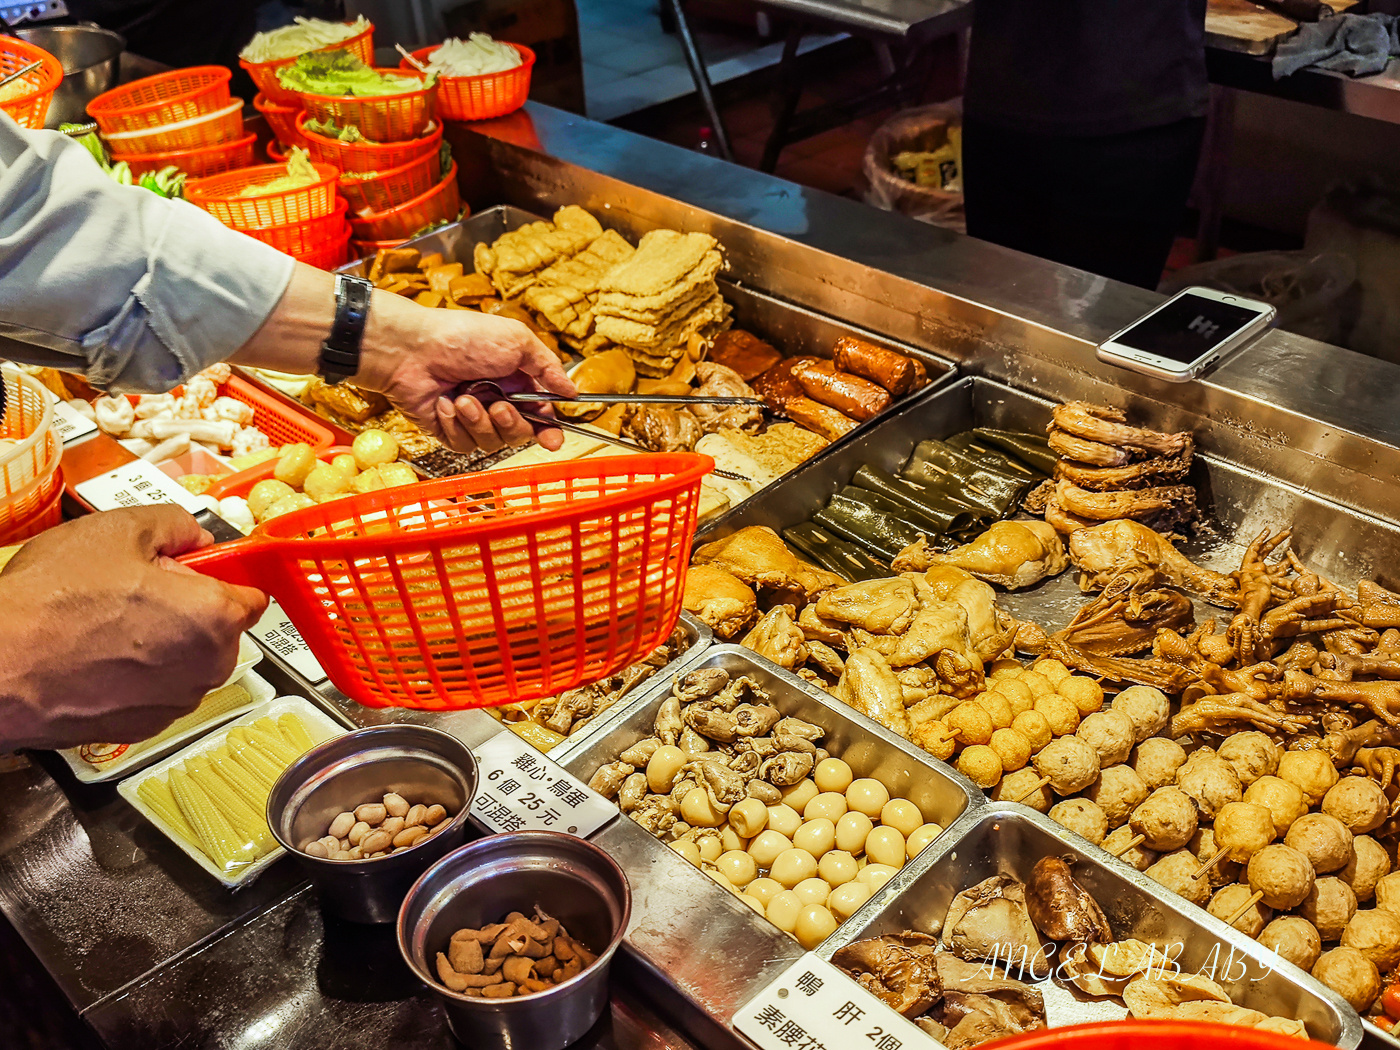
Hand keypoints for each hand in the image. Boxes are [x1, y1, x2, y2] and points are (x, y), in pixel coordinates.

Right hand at [0, 507, 267, 750]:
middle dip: (188, 609)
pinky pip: (156, 690)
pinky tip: (95, 657)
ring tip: (106, 624)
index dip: (222, 577)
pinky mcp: (142, 729)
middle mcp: (208, 668)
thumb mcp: (118, 530)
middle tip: (135, 591)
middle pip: (219, 629)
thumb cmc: (52, 602)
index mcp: (215, 617)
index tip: (196, 571)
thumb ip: (176, 526)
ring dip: (162, 643)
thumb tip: (196, 539)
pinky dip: (136, 675)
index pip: (252, 595)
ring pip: (186, 661)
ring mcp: (175, 704)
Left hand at [358, 297, 576, 454]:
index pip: (541, 415)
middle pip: (520, 434)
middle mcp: (496, 400)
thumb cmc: (462, 337)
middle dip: (511, 423)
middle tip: (498, 406)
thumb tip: (571, 390)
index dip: (549, 430)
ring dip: (479, 421)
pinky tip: (444, 403)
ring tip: (462, 398)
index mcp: (516, 380)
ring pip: (492, 443)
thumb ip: (548, 367)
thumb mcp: (516, 341)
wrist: (411, 349)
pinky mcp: (448, 431)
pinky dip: (455, 425)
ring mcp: (471, 418)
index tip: (553, 439)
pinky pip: (463, 445)